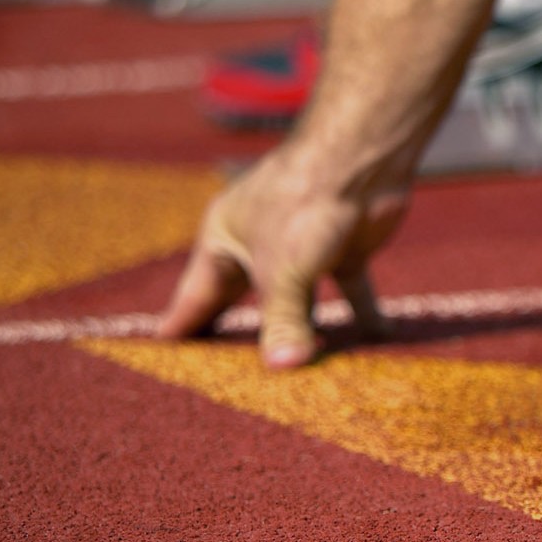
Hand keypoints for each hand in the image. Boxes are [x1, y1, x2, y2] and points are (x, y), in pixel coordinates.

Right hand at [156, 144, 409, 366]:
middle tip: (228, 384)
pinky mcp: (344, 250)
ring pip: (300, 302)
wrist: (361, 157)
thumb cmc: (304, 201)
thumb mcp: (284, 270)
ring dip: (305, 334)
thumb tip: (284, 369)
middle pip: (244, 302)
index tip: (165, 364)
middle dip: (241, 340)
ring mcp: (303, 247)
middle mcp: (259, 244)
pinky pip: (352, 292)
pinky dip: (364, 317)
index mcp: (224, 240)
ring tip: (301, 378)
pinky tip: (376, 345)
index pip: (195, 296)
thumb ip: (283, 323)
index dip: (183, 328)